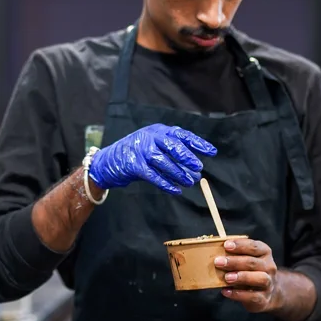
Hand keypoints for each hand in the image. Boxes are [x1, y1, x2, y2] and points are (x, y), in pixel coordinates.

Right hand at [88, 123, 216, 195]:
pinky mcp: (134, 165)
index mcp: (158, 130)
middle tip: (199, 168)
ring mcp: (141, 150)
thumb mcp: (154, 145)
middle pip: (172, 145)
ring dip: (179, 173)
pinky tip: (176, 190)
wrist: (109, 161)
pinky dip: (166, 184)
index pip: (181, 134)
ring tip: (189, 182)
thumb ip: (171, 150)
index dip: (197, 143)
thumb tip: (195, 163)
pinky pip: (153, 176)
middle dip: (188, 157)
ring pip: (164, 162)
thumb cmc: (137, 154)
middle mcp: (149, 137)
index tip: (212, 152)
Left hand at [214, 238, 279, 313]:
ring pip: (260, 278)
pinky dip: (238, 294)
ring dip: (242, 277)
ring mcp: (268, 284)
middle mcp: (269, 267)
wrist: (268, 293)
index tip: (226, 245)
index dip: (240, 245)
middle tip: (218, 262)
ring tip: (227, 277)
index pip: (254, 246)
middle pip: (253, 263)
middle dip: (235, 262)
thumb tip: (214, 251)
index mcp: (264, 253)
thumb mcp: (247, 260)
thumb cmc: (251, 271)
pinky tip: (225, 291)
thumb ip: (235, 255)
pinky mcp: (264, 299)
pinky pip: (253, 297)